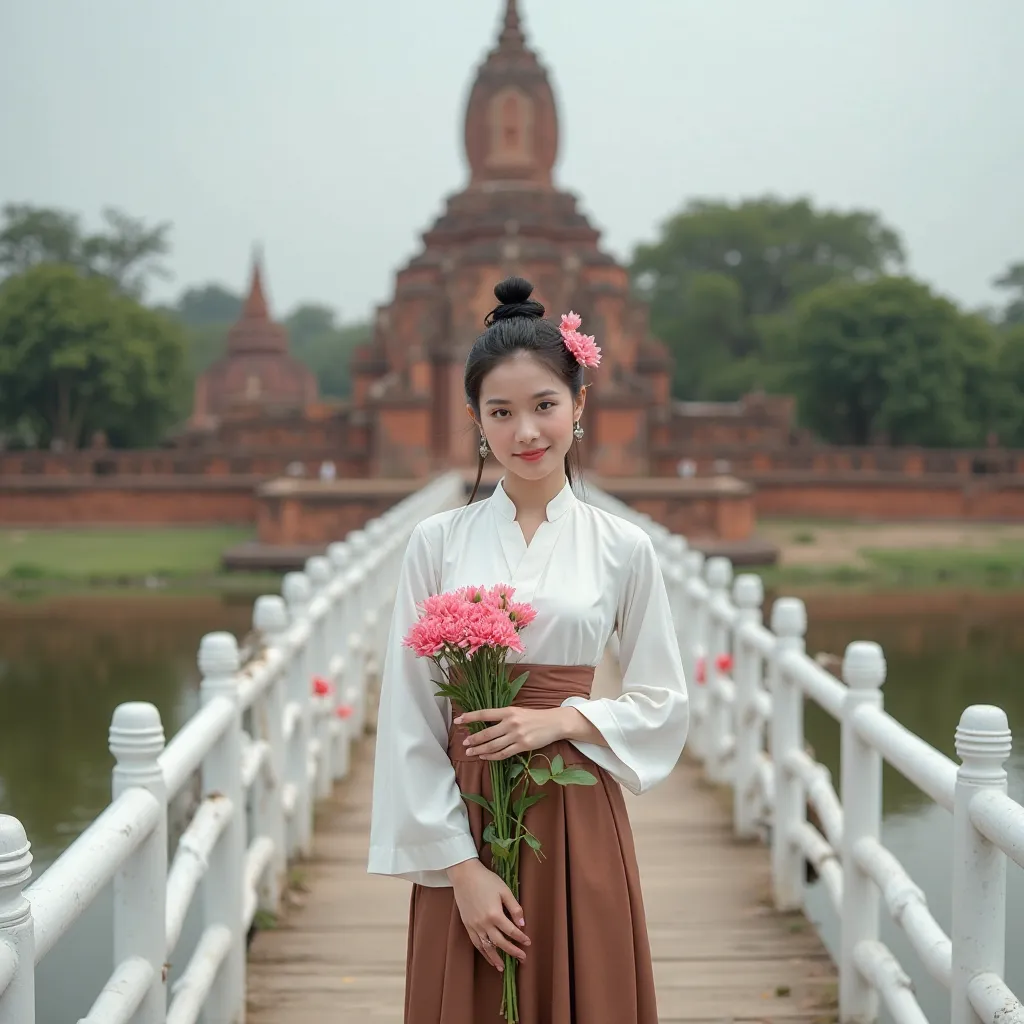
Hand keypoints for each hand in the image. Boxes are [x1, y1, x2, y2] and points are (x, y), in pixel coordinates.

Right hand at [447, 859, 529, 970]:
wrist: (464, 875)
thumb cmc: (486, 880)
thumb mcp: (504, 890)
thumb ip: (514, 907)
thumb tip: (522, 924)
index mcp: (495, 914)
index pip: (511, 931)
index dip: (521, 938)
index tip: (528, 942)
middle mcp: (484, 923)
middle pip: (500, 942)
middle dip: (512, 951)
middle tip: (522, 958)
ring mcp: (474, 926)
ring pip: (487, 947)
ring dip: (496, 958)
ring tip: (503, 967)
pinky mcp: (467, 926)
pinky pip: (476, 943)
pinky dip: (483, 953)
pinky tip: (488, 957)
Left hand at [454, 706, 576, 759]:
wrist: (554, 723)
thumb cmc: (534, 717)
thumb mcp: (518, 712)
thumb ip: (503, 717)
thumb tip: (485, 723)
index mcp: (509, 711)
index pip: (485, 714)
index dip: (470, 717)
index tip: (458, 720)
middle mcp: (511, 723)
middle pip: (487, 733)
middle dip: (474, 739)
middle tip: (464, 742)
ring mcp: (517, 735)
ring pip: (493, 745)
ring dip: (480, 750)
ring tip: (471, 752)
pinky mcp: (523, 746)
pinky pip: (504, 753)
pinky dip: (492, 756)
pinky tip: (485, 757)